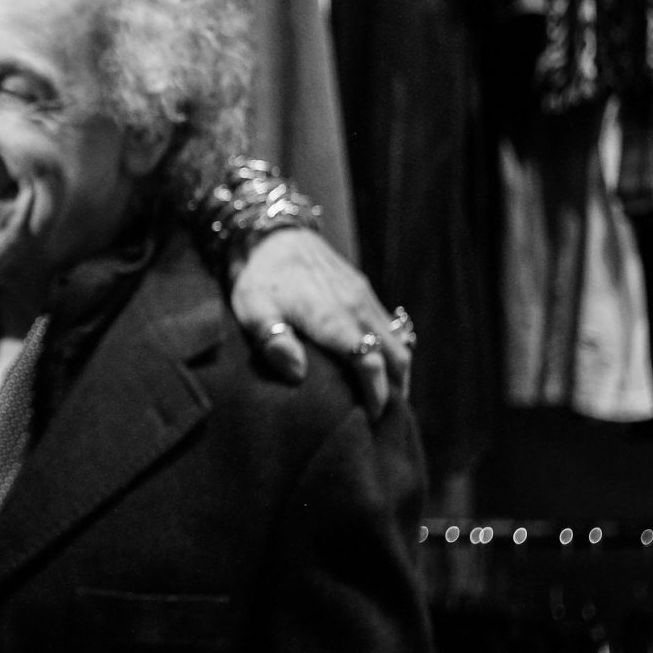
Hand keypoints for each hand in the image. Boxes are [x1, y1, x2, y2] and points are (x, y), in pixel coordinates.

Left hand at [228, 229, 411, 416]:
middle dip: (396, 389)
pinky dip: (394, 351)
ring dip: (399, 371)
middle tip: (385, 418)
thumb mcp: (254, 312)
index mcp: (333, 319)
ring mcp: (365, 297)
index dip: (376, 394)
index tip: (370, 418)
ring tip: (389, 398)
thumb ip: (274, 343)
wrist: (272, 234)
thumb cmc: (260, 279)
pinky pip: (391, 326)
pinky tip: (383, 366)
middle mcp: (358, 308)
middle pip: (396, 356)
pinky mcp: (364, 290)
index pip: (370, 363)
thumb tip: (299, 374)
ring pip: (399, 341)